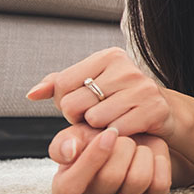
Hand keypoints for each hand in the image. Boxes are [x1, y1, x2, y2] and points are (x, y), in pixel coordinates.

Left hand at [27, 47, 176, 138]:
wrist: (161, 112)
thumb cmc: (117, 100)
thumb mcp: (88, 87)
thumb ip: (58, 85)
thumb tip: (32, 94)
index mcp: (109, 56)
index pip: (61, 84)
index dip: (65, 102)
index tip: (85, 104)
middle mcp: (127, 68)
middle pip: (72, 104)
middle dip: (80, 118)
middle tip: (99, 116)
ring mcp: (143, 88)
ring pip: (93, 120)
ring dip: (98, 129)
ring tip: (113, 121)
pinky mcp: (154, 109)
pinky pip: (115, 131)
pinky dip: (115, 137)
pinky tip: (126, 129)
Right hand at [48, 124, 171, 193]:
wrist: (128, 138)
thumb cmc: (95, 140)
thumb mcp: (75, 137)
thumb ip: (64, 143)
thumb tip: (69, 151)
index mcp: (67, 188)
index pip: (71, 185)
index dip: (92, 156)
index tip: (109, 133)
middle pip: (110, 177)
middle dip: (122, 146)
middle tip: (123, 136)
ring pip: (137, 181)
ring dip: (141, 153)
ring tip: (136, 146)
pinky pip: (159, 185)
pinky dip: (159, 162)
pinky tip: (152, 154)